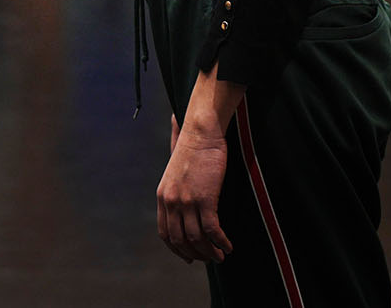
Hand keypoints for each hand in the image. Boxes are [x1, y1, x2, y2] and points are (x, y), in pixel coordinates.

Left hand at [157, 113, 233, 264]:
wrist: (200, 131)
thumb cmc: (192, 146)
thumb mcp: (175, 170)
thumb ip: (176, 188)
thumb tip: (182, 198)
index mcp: (162, 197)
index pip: (165, 233)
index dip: (177, 249)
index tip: (189, 257)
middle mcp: (171, 202)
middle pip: (180, 240)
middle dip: (195, 255)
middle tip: (209, 259)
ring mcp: (187, 201)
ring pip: (197, 239)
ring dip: (210, 252)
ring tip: (220, 257)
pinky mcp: (205, 198)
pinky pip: (212, 230)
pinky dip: (221, 242)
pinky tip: (228, 246)